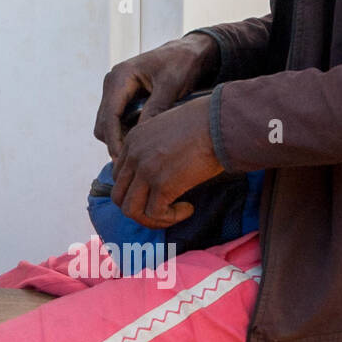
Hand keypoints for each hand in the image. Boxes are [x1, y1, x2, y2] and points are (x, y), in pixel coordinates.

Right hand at [94, 33, 219, 158]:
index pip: (109, 116)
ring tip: (145, 146)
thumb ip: (155, 109)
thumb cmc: (181, 64)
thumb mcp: (171, 86)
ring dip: (121, 136)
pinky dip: (127, 130)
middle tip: (138, 156)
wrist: (188, 52)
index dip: (114, 140)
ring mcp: (115, 89)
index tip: (122, 159)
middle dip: (116, 141)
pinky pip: (117, 119)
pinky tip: (145, 135)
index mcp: (120, 77)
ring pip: (108, 123)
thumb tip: (141, 137)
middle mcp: (112, 83)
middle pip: (103, 123)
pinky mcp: (122, 96)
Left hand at [110, 95, 222, 227]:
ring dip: (152, 218)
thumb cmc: (206, 123)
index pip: (118, 176)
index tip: (158, 192)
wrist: (222, 122)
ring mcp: (145, 170)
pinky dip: (171, 218)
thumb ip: (156, 146)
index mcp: (133, 140)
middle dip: (139, 209)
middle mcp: (134, 155)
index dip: (136, 191)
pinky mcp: (162, 184)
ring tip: (174, 213)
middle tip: (163, 209)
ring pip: (131, 210)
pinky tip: (188, 209)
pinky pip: (154, 214)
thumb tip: (162, 169)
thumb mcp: (168, 128)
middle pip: (119, 196)